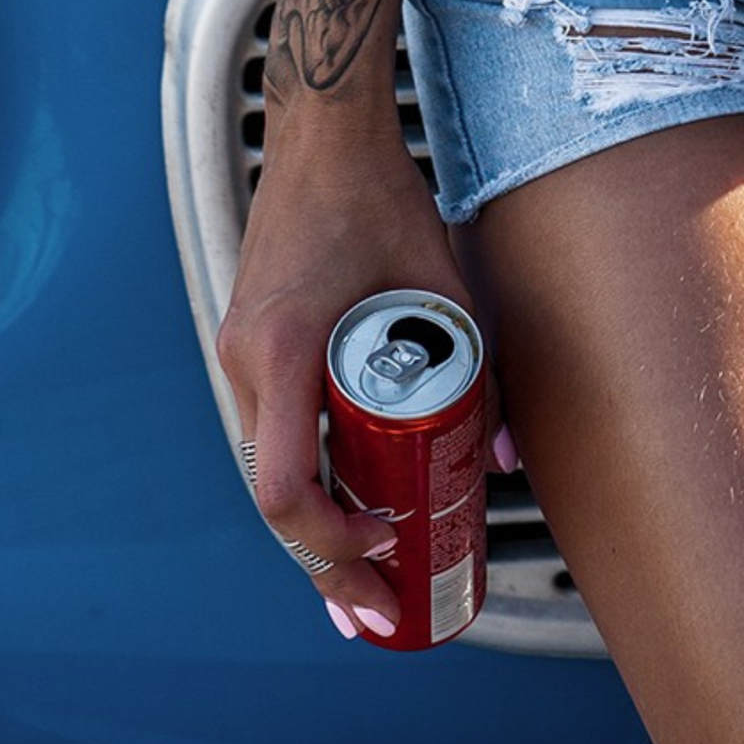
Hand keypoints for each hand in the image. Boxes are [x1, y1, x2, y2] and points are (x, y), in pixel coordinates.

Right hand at [216, 106, 498, 645]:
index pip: (283, 489)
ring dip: (311, 526)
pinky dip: (302, 476)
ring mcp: (237, 352)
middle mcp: (245, 360)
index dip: (330, 541)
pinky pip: (268, 431)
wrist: (320, 131)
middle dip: (322, 563)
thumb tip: (507, 457)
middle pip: (271, 496)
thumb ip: (476, 367)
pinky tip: (340, 504)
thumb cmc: (381, 197)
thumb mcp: (442, 283)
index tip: (388, 545)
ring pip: (267, 468)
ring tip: (364, 577)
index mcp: (285, 350)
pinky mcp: (246, 344)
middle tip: (376, 611)